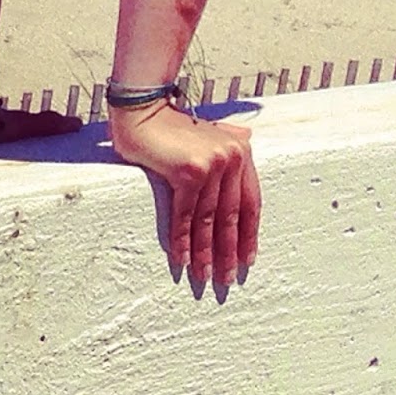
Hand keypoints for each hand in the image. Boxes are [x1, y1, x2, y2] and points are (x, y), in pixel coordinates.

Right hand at [109, 104, 260, 285]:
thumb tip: (248, 139)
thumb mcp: (210, 134)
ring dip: (206, 253)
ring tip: (205, 277)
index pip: (251, 201)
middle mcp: (232, 156)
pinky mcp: (189, 171)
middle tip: (227, 279)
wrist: (144, 114)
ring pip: (209, 219)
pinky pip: (186, 215)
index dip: (249, 233)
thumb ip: (230, 142)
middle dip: (229, 251)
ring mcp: (213, 163)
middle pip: (232, 215)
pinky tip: (183, 261)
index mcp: (242, 149)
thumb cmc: (174, 129)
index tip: (247, 260)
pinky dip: (183, 241)